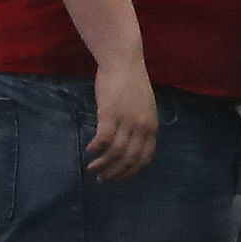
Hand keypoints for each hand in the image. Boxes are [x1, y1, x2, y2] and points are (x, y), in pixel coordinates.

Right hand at [85, 57, 158, 182]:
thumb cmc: (131, 82)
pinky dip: (96, 149)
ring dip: (102, 164)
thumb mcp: (144, 107)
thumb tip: (130, 143)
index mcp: (151, 126)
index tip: (118, 178)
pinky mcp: (110, 114)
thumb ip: (140, 125)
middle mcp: (141, 127)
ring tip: (92, 169)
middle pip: (129, 159)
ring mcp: (126, 121)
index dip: (131, 172)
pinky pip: (103, 139)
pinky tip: (89, 150)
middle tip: (102, 179)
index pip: (145, 158)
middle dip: (115, 173)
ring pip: (115, 153)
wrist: (123, 61)